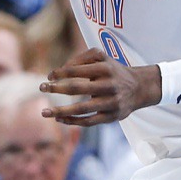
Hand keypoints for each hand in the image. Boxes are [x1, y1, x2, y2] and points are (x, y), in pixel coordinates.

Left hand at [37, 48, 161, 126]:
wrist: (139, 88)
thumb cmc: (113, 70)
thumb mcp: (102, 57)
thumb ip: (81, 58)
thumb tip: (60, 71)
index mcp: (105, 68)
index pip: (77, 70)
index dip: (60, 73)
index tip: (49, 76)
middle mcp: (109, 85)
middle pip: (77, 88)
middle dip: (56, 88)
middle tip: (41, 88)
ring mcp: (111, 103)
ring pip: (81, 109)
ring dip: (60, 111)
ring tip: (44, 112)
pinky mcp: (112, 117)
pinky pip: (89, 121)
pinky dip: (73, 121)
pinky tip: (60, 119)